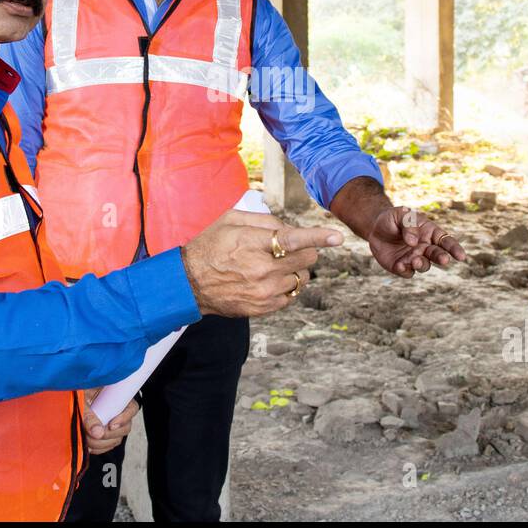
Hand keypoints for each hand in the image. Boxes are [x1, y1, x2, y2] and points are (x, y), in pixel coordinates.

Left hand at [81, 388, 138, 454]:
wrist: (65, 397)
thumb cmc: (76, 393)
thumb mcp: (81, 401)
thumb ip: (89, 416)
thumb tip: (98, 433)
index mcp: (116, 396)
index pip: (131, 408)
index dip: (124, 418)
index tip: (110, 425)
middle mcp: (117, 410)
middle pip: (126, 427)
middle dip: (109, 435)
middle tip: (94, 435)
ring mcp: (112, 423)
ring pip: (117, 439)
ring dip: (101, 443)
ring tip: (86, 440)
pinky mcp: (105, 433)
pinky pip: (108, 445)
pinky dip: (98, 448)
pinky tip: (88, 446)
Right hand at [181, 210, 343, 316]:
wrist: (190, 283)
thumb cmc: (211, 246)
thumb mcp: (230, 220)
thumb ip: (263, 220)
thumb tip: (289, 228)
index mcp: (251, 244)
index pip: (291, 240)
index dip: (318, 237)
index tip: (337, 237)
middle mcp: (260, 270)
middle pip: (305, 258)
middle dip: (304, 249)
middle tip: (285, 247)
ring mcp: (264, 292)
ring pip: (302, 277)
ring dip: (295, 268)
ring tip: (272, 265)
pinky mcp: (264, 307)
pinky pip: (292, 294)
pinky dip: (287, 284)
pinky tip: (269, 279)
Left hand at [367, 206, 466, 277]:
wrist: (375, 228)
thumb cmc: (393, 219)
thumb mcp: (401, 214)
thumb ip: (409, 225)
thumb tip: (413, 242)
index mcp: (430, 233)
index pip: (446, 241)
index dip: (455, 248)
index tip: (461, 256)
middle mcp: (425, 248)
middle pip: (438, 255)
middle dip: (442, 258)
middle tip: (444, 260)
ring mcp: (415, 258)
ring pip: (424, 265)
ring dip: (422, 264)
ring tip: (415, 260)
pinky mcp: (402, 267)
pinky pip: (408, 272)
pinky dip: (406, 270)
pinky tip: (400, 265)